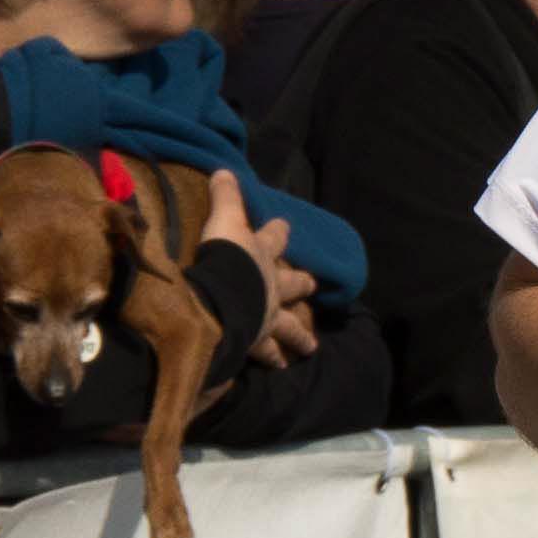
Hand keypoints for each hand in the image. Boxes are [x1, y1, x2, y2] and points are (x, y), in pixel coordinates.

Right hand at [199, 178, 322, 368]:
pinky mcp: (257, 340)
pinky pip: (265, 352)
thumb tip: (224, 169)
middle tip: (313, 287)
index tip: (285, 226)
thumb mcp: (224, 221)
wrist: (225, 296)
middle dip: (302, 285)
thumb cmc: (225, 257)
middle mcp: (272, 285)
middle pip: (293, 284)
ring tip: (311, 347)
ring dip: (298, 335)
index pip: (274, 237)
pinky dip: (270, 358)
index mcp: (261, 255)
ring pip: (288, 326)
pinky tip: (278, 368)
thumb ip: (224, 197)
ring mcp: (267, 315)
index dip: (279, 231)